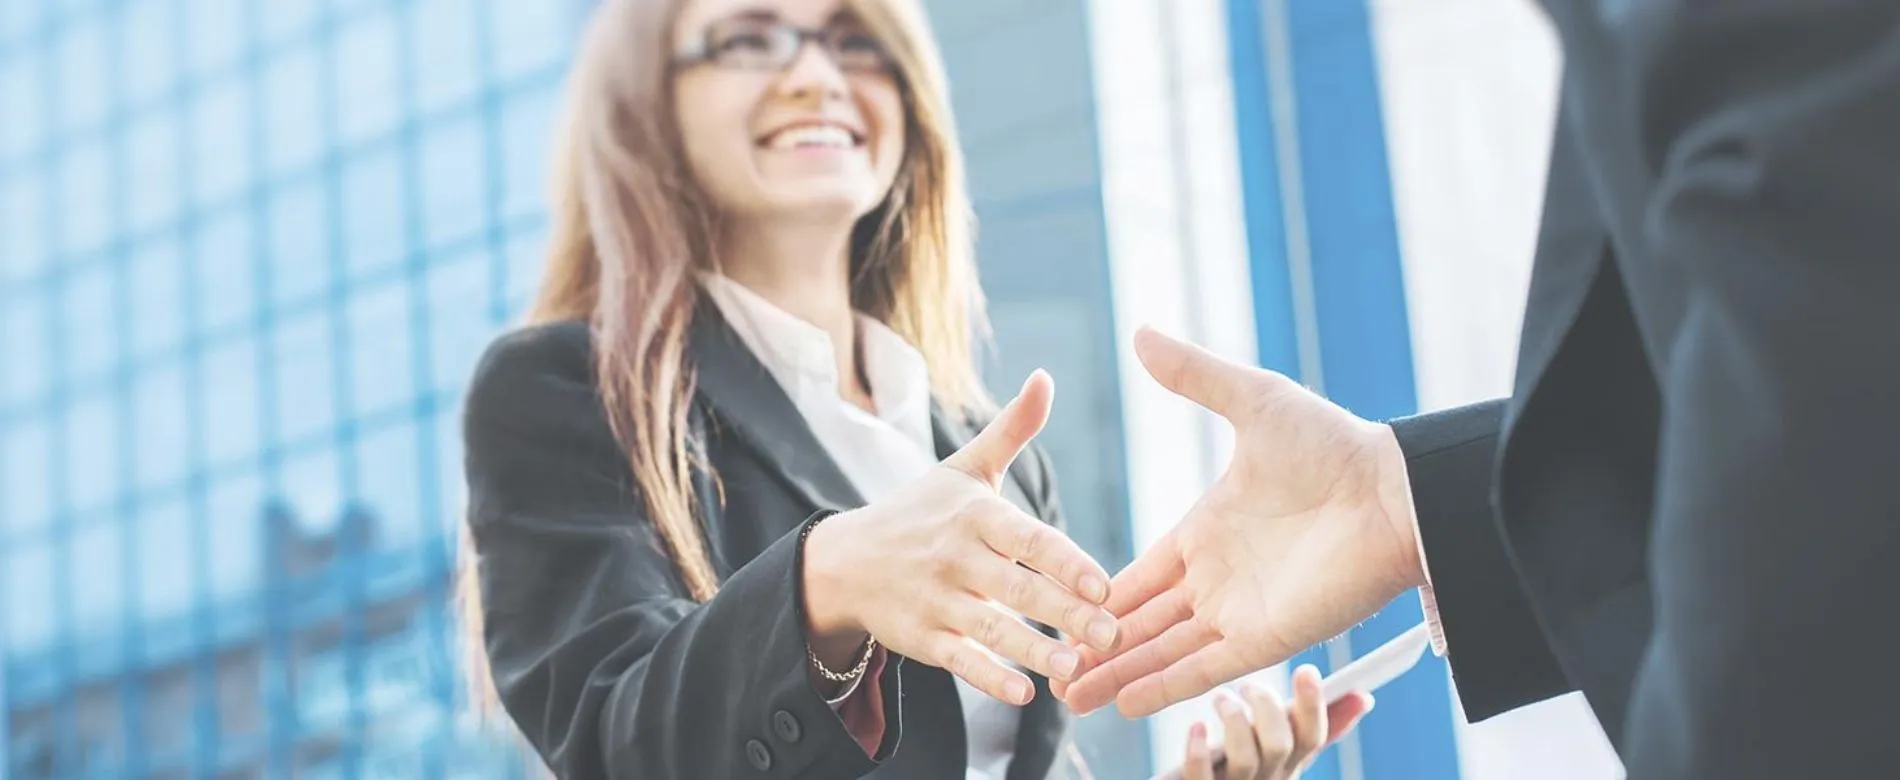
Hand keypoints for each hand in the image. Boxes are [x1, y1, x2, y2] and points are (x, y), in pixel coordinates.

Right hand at [802, 370, 1119, 704]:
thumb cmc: (922, 510)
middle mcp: (956, 558)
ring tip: (1076, 671)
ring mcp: (937, 600)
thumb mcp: (963, 467)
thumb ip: (1012, 429)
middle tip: (1112, 635)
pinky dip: (989, 678)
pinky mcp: (922, 639)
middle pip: (1017, 588)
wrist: (846, 561)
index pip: (1027, 539)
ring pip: (991, 629)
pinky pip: (960, 660)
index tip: (1104, 585)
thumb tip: (1044, 378)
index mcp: (975, 515)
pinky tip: (1024, 694)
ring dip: (1034, 651)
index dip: (1065, 562)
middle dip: (1065, 613)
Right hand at [1056, 328, 1424, 716]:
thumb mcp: (1253, 400)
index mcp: (1206, 531)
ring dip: (1119, 674)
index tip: (1054, 609)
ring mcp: (1240, 612)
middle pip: (1142, 622)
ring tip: (1070, 699)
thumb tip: (1142, 334)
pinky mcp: (1268, 638)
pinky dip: (1166, 687)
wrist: (1396, 490)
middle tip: (1049, 671)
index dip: (1098, 595)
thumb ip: (1195, 376)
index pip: (1139, 575)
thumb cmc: (1334, 444)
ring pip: (1164, 652)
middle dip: (1096, 646)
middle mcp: (1218, 579)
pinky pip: (1206, 668)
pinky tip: (1126, 704)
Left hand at [1176, 666, 1373, 779]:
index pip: (1312, 737)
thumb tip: (1363, 696)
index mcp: (1289, 764)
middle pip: (1280, 746)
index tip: (1307, 670)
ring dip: (1233, 720)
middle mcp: (1267, 779)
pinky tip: (1196, 728)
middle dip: (1267, 708)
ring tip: (1221, 699)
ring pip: (1245, 759)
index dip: (1313, 705)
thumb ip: (1314, 724)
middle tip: (1247, 685)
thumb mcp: (1281, 746)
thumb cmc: (1241, 764)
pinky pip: (1201, 776)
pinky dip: (1198, 750)